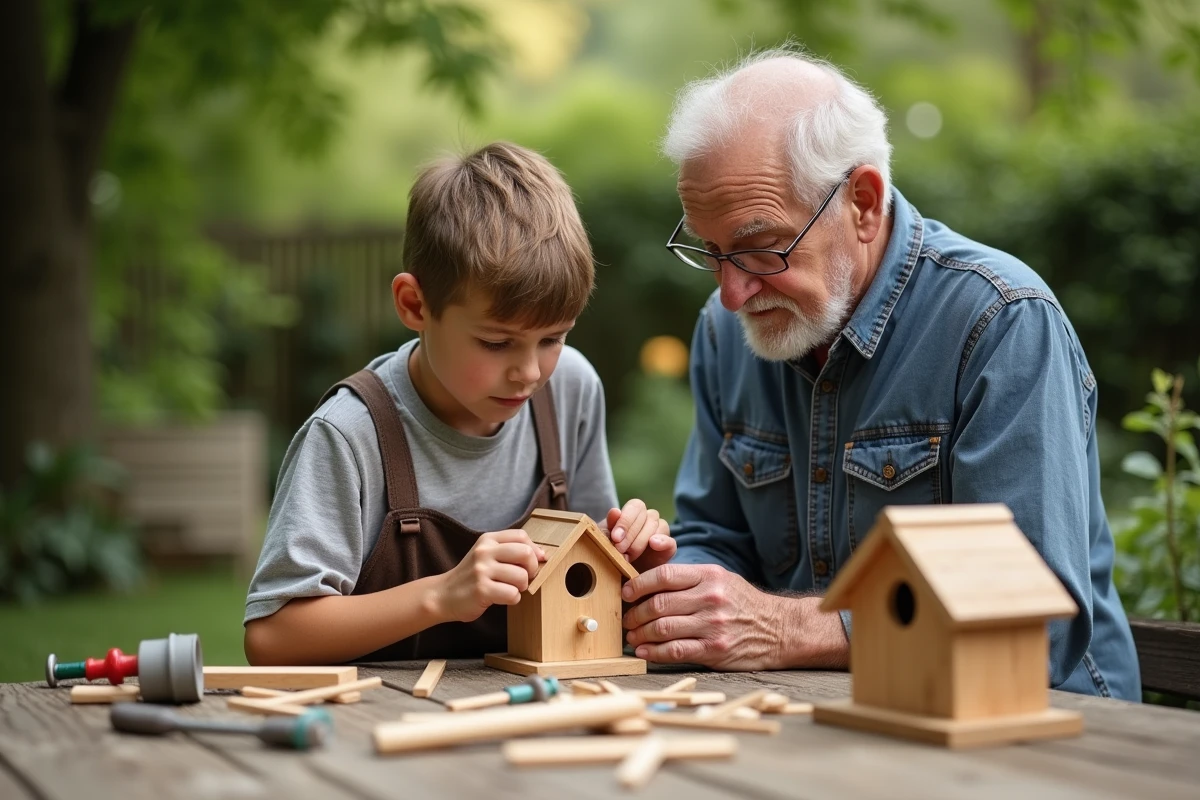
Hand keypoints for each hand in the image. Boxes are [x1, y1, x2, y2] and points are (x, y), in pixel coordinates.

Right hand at [434, 530, 545, 622]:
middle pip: (525, 554)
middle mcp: (484, 552)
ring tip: (511, 588)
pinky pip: (512, 594)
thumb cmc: (471, 576)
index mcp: (487, 540)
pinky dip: (513, 599)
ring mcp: (482, 570)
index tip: (535, 561)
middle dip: (532, 569)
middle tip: (524, 578)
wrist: (443, 595)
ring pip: (522, 577)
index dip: (534, 550)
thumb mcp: (485, 555)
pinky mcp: (481, 590)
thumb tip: (541, 553)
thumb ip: (509, 550)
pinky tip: (502, 598)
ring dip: (522, 587)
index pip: (521, 536)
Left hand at [605, 499, 675, 571]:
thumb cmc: (609, 555)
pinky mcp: (668, 549)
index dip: (626, 520)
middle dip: (631, 535)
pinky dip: (663, 542)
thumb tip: (615, 511)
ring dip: (642, 542)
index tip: (615, 538)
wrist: (618, 579)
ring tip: (628, 557)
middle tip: (619, 550)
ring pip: (659, 526)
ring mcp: (660, 533)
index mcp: (633, 513)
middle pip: (647, 516)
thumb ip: (608, 527)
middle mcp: (648, 519)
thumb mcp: (603, 541)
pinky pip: (671, 542)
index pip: (636, 506)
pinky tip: (653, 544)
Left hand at [620, 563, 784, 669]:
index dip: (638, 584)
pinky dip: (654, 653)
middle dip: (635, 613)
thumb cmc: (744, 604)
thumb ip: (689, 580)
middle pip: (659, 604)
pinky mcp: (715, 650)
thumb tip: (650, 583)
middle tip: (626, 619)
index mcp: (709, 576)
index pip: (664, 576)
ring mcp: (713, 625)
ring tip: (633, 637)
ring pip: (663, 628)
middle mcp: (710, 598)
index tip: (626, 593)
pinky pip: (676, 651)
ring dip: (640, 634)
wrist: (780, 629)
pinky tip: (645, 652)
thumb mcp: (722, 579)